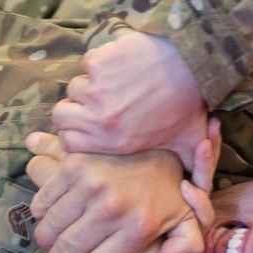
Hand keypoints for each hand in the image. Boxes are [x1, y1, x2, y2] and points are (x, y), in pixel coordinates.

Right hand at [26, 122, 219, 252]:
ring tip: (55, 242)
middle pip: (67, 250)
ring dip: (47, 241)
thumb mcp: (189, 220)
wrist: (160, 144)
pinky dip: (41, 214)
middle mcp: (113, 208)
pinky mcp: (73, 166)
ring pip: (50, 228)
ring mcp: (91, 185)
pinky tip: (53, 216)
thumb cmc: (170, 189)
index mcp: (139, 227)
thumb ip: (186, 248)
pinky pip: (42, 203)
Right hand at [52, 31, 207, 168]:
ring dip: (88, 86)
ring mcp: (96, 88)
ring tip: (109, 85)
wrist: (192, 64)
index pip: (68, 143)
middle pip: (60, 116)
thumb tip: (189, 190)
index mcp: (114, 141)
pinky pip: (87, 64)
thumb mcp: (189, 144)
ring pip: (73, 88)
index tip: (86, 128)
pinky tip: (119, 66)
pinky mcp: (98, 62)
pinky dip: (99, 64)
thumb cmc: (190, 104)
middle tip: (90, 106)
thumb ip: (187, 169)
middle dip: (73, 111)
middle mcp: (99, 117)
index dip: (73, 136)